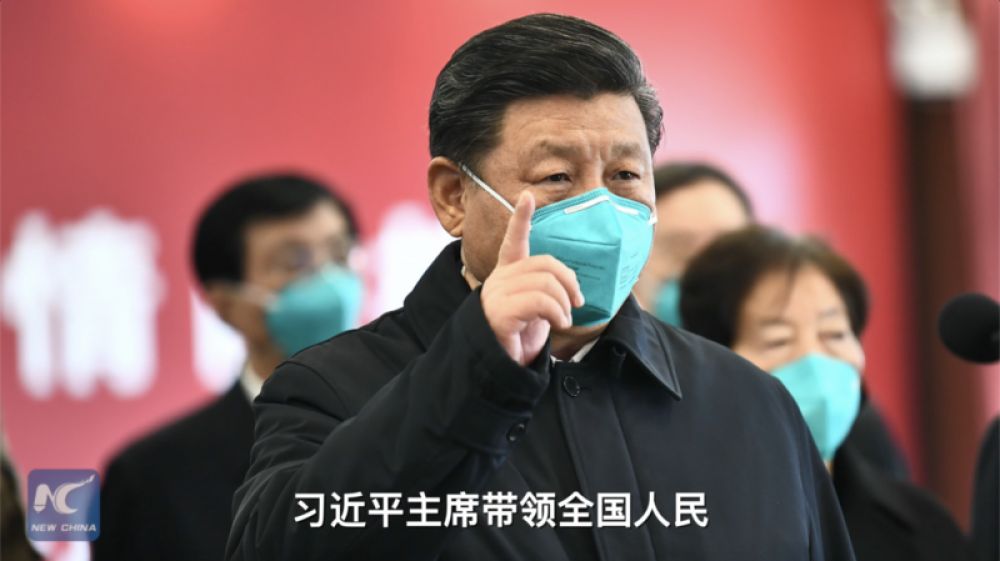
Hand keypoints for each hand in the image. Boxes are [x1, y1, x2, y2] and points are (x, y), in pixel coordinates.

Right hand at [481, 191, 583, 365]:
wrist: (500, 368)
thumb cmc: (520, 338)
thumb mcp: (537, 310)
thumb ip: (547, 291)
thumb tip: (572, 287)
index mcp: (507, 275)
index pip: (513, 241)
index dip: (520, 219)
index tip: (527, 196)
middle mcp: (499, 280)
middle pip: (544, 264)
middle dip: (569, 281)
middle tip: (578, 302)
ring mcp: (496, 296)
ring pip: (545, 282)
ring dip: (564, 303)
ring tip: (564, 319)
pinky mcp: (499, 313)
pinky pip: (539, 301)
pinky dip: (557, 312)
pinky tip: (559, 324)